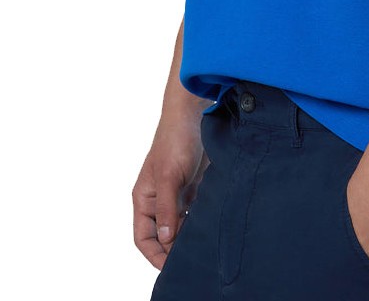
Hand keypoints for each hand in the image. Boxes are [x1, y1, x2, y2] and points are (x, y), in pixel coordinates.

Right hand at [132, 113, 207, 269]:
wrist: (193, 115)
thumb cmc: (175, 141)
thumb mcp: (169, 176)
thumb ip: (167, 208)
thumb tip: (166, 239)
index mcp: (144, 199)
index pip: (144, 238)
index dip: (155, 255)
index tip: (171, 267)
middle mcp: (157, 200)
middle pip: (163, 235)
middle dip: (173, 249)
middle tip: (193, 260)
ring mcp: (175, 194)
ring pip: (180, 225)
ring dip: (189, 236)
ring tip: (204, 247)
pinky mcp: (192, 187)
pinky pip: (194, 212)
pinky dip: (199, 221)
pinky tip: (211, 227)